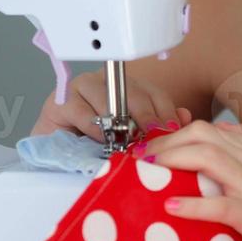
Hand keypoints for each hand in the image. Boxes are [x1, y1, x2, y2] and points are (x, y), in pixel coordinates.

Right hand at [31, 69, 193, 142]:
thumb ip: (158, 127)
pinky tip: (102, 140)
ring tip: (127, 141)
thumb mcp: (132, 138)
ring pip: (109, 99)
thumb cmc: (95, 146)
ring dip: (119, 122)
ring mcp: (82, 88)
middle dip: (146, 117)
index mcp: (128, 89)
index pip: (155, 94)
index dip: (166, 112)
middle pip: (134, 93)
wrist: (56, 156)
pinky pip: (82, 111)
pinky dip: (94, 128)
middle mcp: (107, 83)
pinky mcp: (61, 100)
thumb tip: (184, 118)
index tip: (172, 130)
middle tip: (152, 137)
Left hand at [136, 120, 241, 240]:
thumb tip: (217, 137)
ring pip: (208, 159)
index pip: (209, 128)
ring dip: (171, 161)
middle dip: (166, 142)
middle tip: (143, 158)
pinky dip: (192, 205)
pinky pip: (220, 205)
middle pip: (202, 135)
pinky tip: (171, 207)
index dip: (175, 133)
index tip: (154, 147)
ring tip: (148, 172)